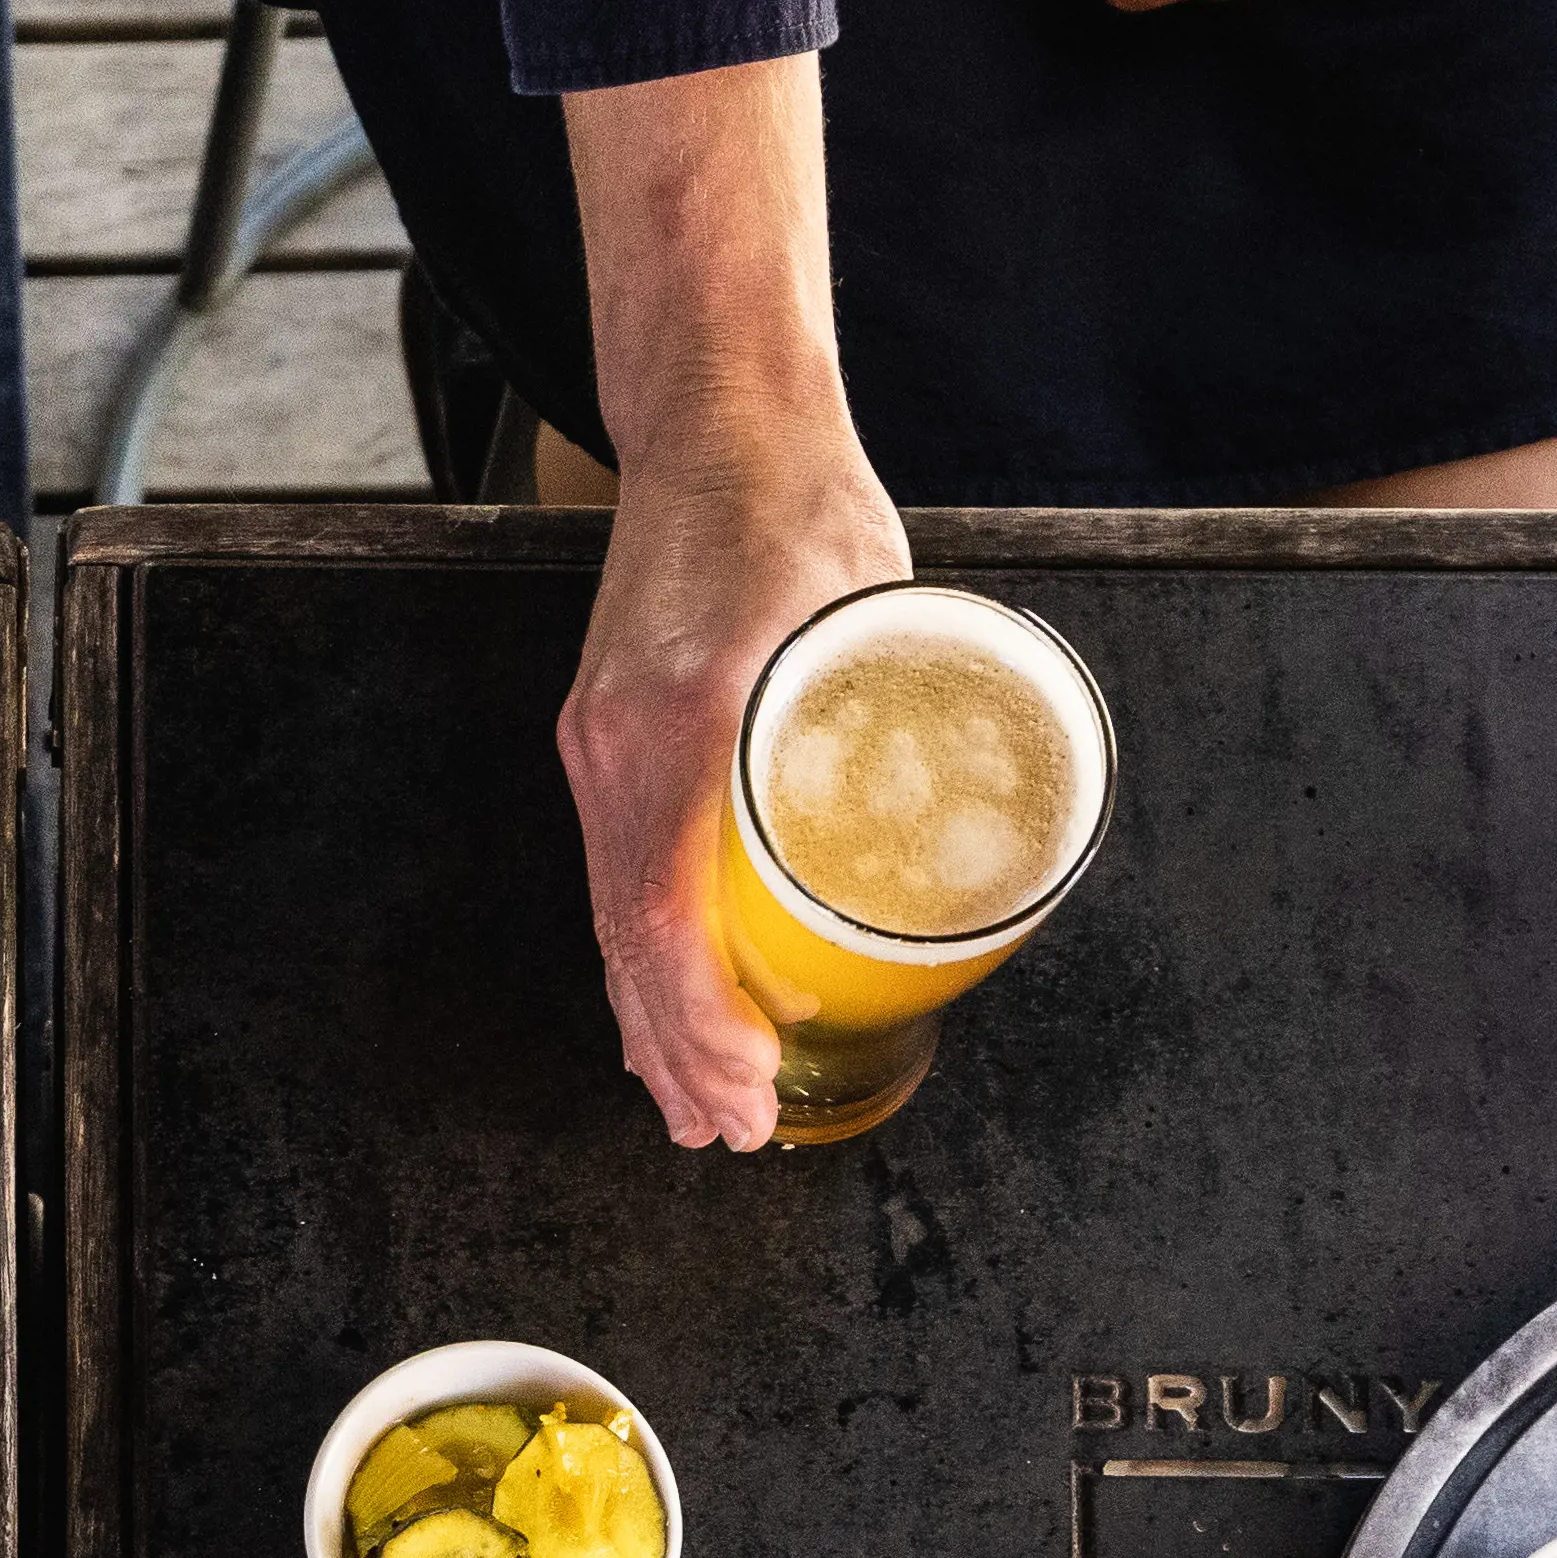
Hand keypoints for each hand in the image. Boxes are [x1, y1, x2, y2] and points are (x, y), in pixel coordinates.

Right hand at [560, 420, 907, 1149]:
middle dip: (681, 1055)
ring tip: (698, 1113)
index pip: (663, 907)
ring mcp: (597, 745)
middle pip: (629, 940)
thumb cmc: (797, 503)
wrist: (715, 424)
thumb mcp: (874, 609)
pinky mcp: (602, 743)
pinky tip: (654, 1026)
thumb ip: (897, 716)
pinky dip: (635, 965)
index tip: (749, 1080)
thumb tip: (958, 831)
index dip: (700, 1018)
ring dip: (652, 1029)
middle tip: (736, 1133)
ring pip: (613, 923)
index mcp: (682, 717)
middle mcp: (618, 742)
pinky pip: (610, 880)